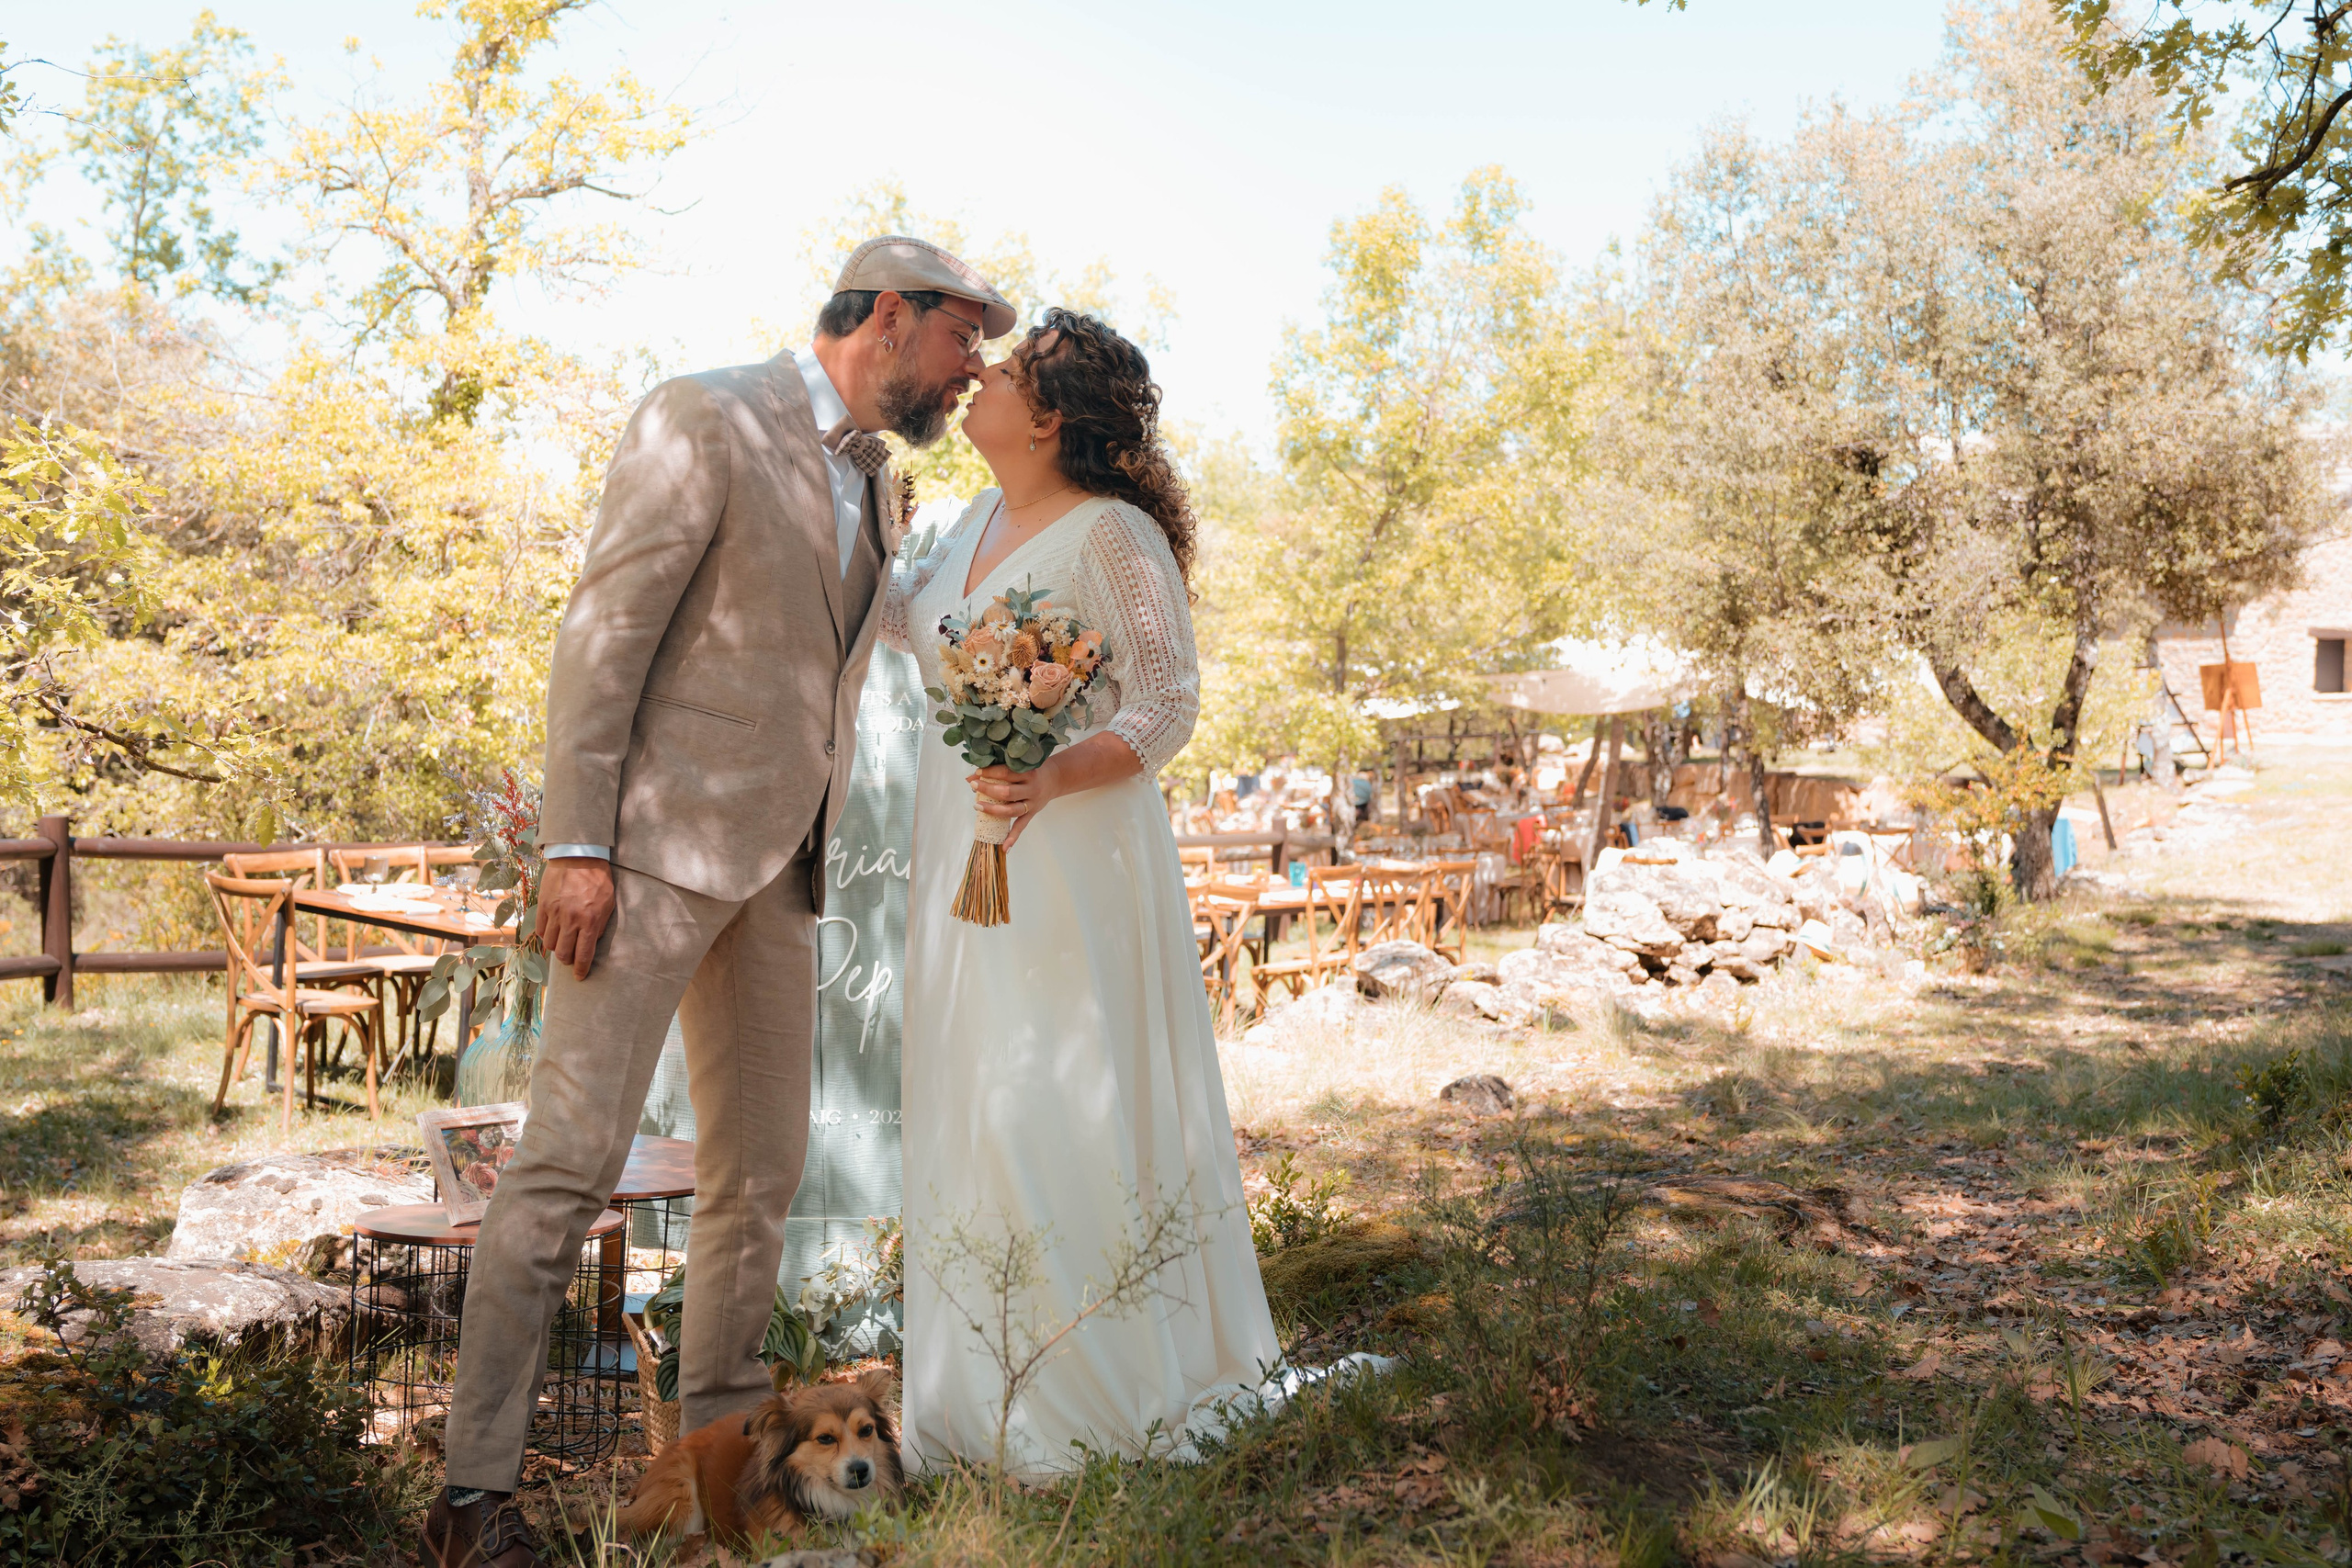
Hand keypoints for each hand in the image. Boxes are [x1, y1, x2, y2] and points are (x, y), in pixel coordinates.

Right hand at [538, 857, 615, 980]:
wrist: (578, 855)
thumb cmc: (598, 879)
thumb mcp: (608, 903)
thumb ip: (600, 925)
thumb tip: (591, 941)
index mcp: (590, 920)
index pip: (583, 954)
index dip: (580, 969)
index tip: (579, 976)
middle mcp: (570, 920)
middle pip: (563, 953)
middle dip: (567, 960)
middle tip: (570, 958)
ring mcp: (555, 913)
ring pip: (550, 944)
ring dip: (557, 948)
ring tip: (563, 943)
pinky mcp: (543, 905)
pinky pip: (541, 930)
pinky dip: (547, 935)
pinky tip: (553, 932)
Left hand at [968, 759, 1060, 850]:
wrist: (1055, 779)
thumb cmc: (1032, 771)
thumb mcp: (1020, 766)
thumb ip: (999, 769)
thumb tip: (971, 777)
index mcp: (1028, 774)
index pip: (1006, 772)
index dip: (991, 772)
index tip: (978, 772)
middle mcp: (1031, 789)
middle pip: (1007, 792)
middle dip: (988, 789)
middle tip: (974, 785)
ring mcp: (1032, 803)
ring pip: (1012, 810)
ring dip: (993, 810)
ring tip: (977, 806)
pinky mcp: (1032, 814)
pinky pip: (1021, 826)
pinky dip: (1013, 837)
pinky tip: (1004, 847)